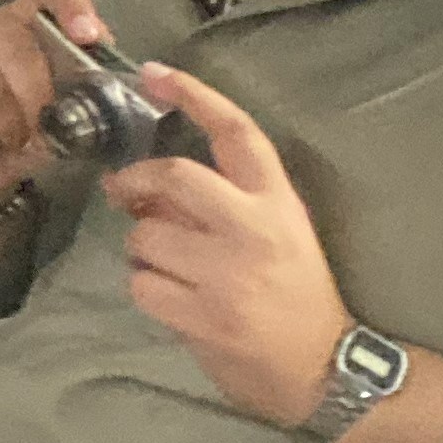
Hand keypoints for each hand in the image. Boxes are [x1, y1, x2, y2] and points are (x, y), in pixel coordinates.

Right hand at [0, 0, 112, 217]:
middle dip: (36, 93)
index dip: (70, 4)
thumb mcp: (51, 121)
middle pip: (14, 40)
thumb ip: (76, 100)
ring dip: (5, 126)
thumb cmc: (6, 139)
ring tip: (4, 142)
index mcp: (20, 26)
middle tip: (39, 129)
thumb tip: (103, 95)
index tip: (88, 37)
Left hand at [102, 63, 350, 424]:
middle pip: (174, 176)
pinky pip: (141, 284)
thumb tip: (153, 184)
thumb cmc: (296, 294)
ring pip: (145, 236)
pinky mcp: (201, 317)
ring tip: (165, 264)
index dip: (193, 94)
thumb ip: (226, 202)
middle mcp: (254, 229)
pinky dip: (144, 288)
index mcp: (279, 202)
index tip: (155, 73)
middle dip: (134, 179)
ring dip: (141, 247)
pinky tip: (170, 297)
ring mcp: (226, 275)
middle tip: (121, 189)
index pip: (236, 132)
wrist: (322, 368)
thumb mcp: (279, 232)